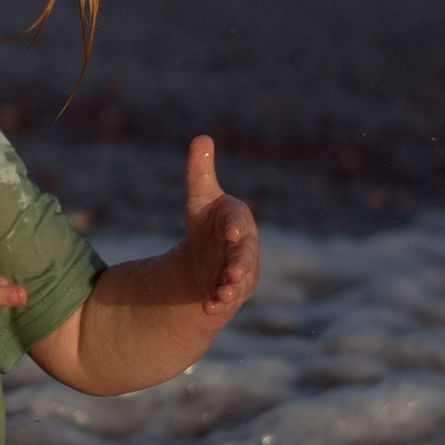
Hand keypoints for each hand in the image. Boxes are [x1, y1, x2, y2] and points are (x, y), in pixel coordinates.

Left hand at [181, 136, 258, 324]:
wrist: (208, 256)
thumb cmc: (208, 222)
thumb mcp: (200, 198)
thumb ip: (200, 172)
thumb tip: (202, 138)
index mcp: (236, 219)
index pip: (237, 221)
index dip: (235, 225)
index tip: (233, 230)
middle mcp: (243, 245)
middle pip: (244, 254)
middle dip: (240, 262)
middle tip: (232, 271)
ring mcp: (239, 270)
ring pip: (239, 279)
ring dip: (231, 287)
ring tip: (223, 294)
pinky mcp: (231, 289)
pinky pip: (226, 297)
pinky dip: (218, 302)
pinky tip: (208, 306)